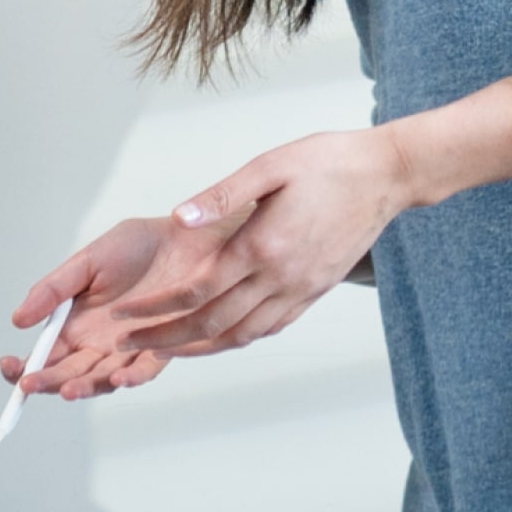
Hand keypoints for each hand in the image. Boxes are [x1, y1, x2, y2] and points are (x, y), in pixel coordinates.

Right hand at [6, 219, 176, 401]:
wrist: (185, 236)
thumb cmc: (136, 246)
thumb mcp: (86, 262)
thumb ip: (53, 290)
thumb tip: (18, 320)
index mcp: (74, 324)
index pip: (43, 355)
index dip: (22, 366)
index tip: (8, 364)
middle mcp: (98, 343)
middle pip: (66, 374)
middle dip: (46, 382)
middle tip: (29, 384)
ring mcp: (128, 349)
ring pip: (101, 379)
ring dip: (84, 387)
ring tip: (68, 388)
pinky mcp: (161, 348)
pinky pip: (145, 369)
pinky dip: (132, 377)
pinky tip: (119, 378)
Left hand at [105, 125, 416, 357]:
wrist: (386, 176)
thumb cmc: (328, 162)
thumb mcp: (269, 165)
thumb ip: (221, 196)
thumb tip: (179, 220)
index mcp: (262, 246)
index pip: (197, 292)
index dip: (156, 308)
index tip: (124, 315)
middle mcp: (281, 278)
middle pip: (212, 324)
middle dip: (165, 338)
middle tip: (128, 344)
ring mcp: (301, 290)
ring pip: (242, 335)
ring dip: (199, 346)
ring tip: (165, 349)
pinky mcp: (315, 292)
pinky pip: (271, 328)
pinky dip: (238, 338)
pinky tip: (219, 336)